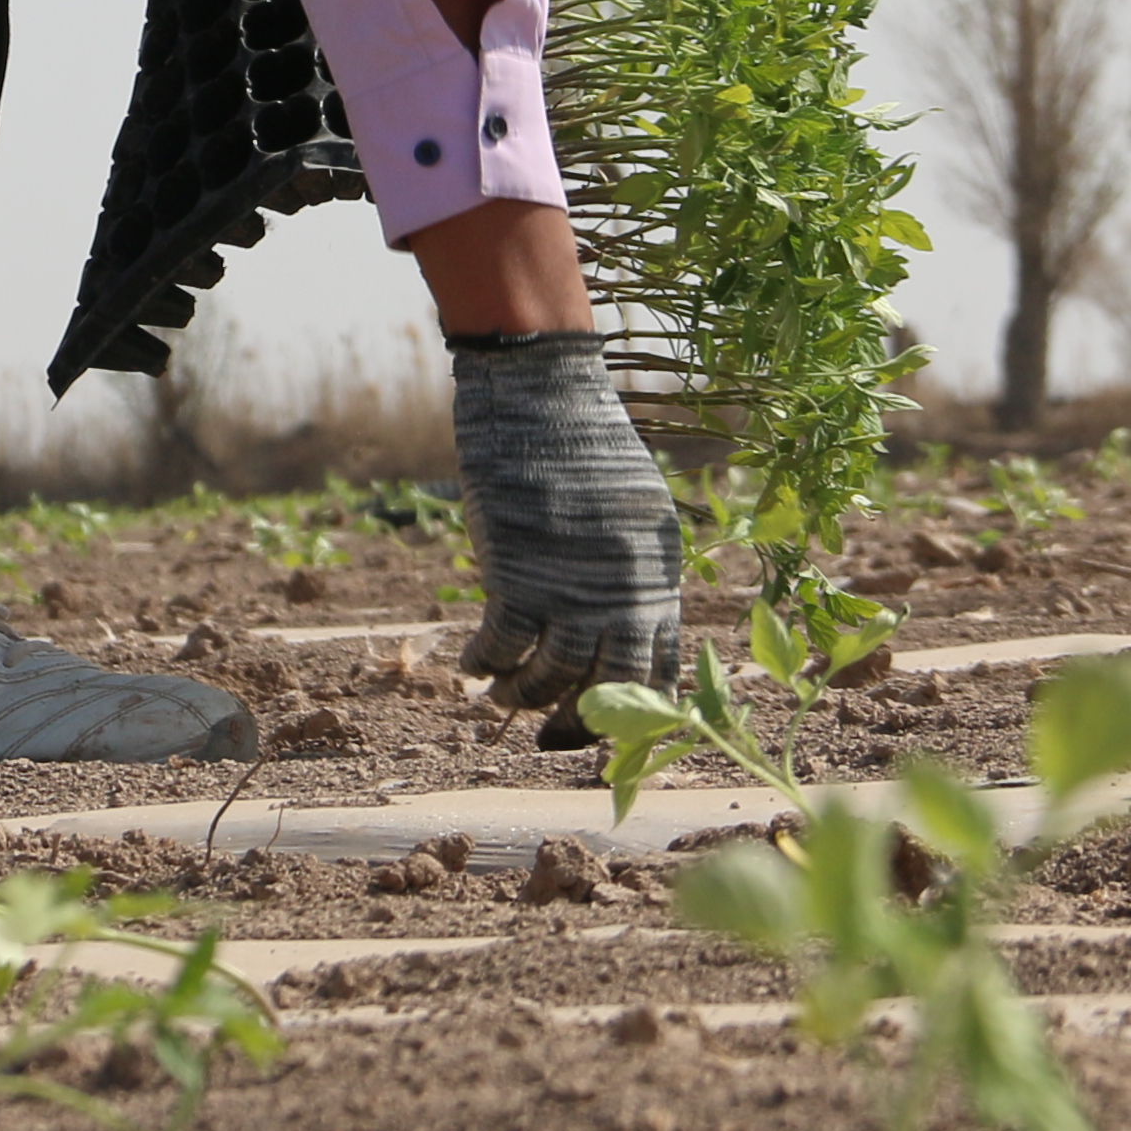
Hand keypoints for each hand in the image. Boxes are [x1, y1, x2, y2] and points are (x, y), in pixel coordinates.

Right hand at [452, 330, 682, 719]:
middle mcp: (626, 591)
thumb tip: (610, 618)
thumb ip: (629, 564)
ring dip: (521, 695)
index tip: (602, 721)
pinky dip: (485, 664)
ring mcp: (574, 587)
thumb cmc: (581, 439)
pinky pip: (504, 648)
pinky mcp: (520, 576)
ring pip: (552, 677)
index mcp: (659, 574)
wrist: (541, 393)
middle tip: (549, 737)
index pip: (659, 665)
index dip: (633, 706)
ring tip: (500, 695)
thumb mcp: (632, 504)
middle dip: (579, 725)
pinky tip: (471, 664)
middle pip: (612, 688)